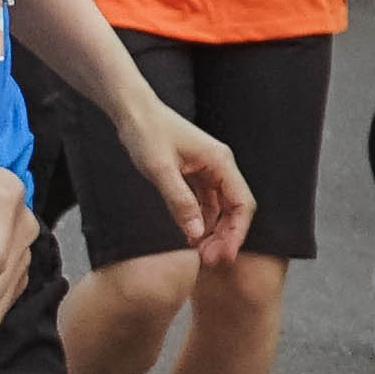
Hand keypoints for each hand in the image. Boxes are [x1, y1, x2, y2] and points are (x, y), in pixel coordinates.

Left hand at [114, 97, 253, 261]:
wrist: (132, 112)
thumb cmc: (146, 133)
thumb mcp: (160, 170)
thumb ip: (179, 202)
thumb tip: (197, 233)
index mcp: (220, 162)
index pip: (242, 204)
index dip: (236, 233)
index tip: (224, 256)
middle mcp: (219, 166)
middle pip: (234, 209)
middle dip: (225, 237)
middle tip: (208, 261)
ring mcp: (208, 170)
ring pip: (219, 209)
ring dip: (212, 232)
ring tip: (199, 254)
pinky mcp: (194, 174)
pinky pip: (204, 203)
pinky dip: (200, 221)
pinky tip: (190, 238)